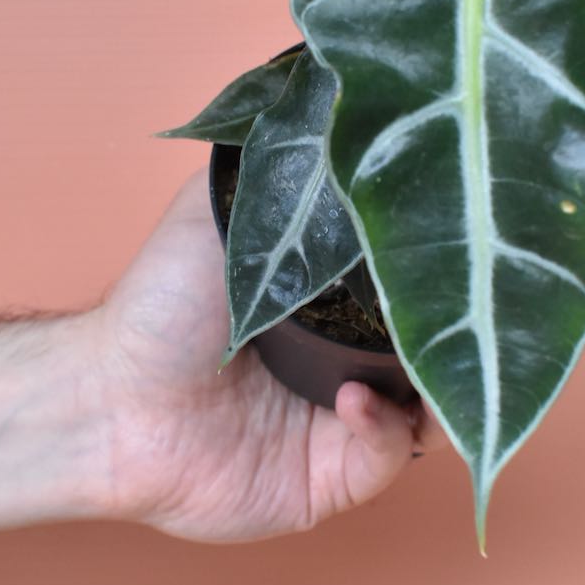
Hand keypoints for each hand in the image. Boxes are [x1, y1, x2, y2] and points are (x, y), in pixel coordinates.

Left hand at [86, 168, 446, 542]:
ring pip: (432, 412)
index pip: (410, 289)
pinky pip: (385, 458)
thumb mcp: (221, 211)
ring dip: (444, 387)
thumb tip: (328, 104)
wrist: (107, 400)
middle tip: (477, 306)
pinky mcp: (329, 480)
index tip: (464, 244)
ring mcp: (341, 423)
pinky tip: (353, 396)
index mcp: (330, 304)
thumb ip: (276, 169)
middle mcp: (344, 361)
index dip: (442, 273)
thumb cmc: (158, 306)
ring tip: (432, 357)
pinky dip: (384, 426)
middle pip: (436, 350)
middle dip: (459, 332)